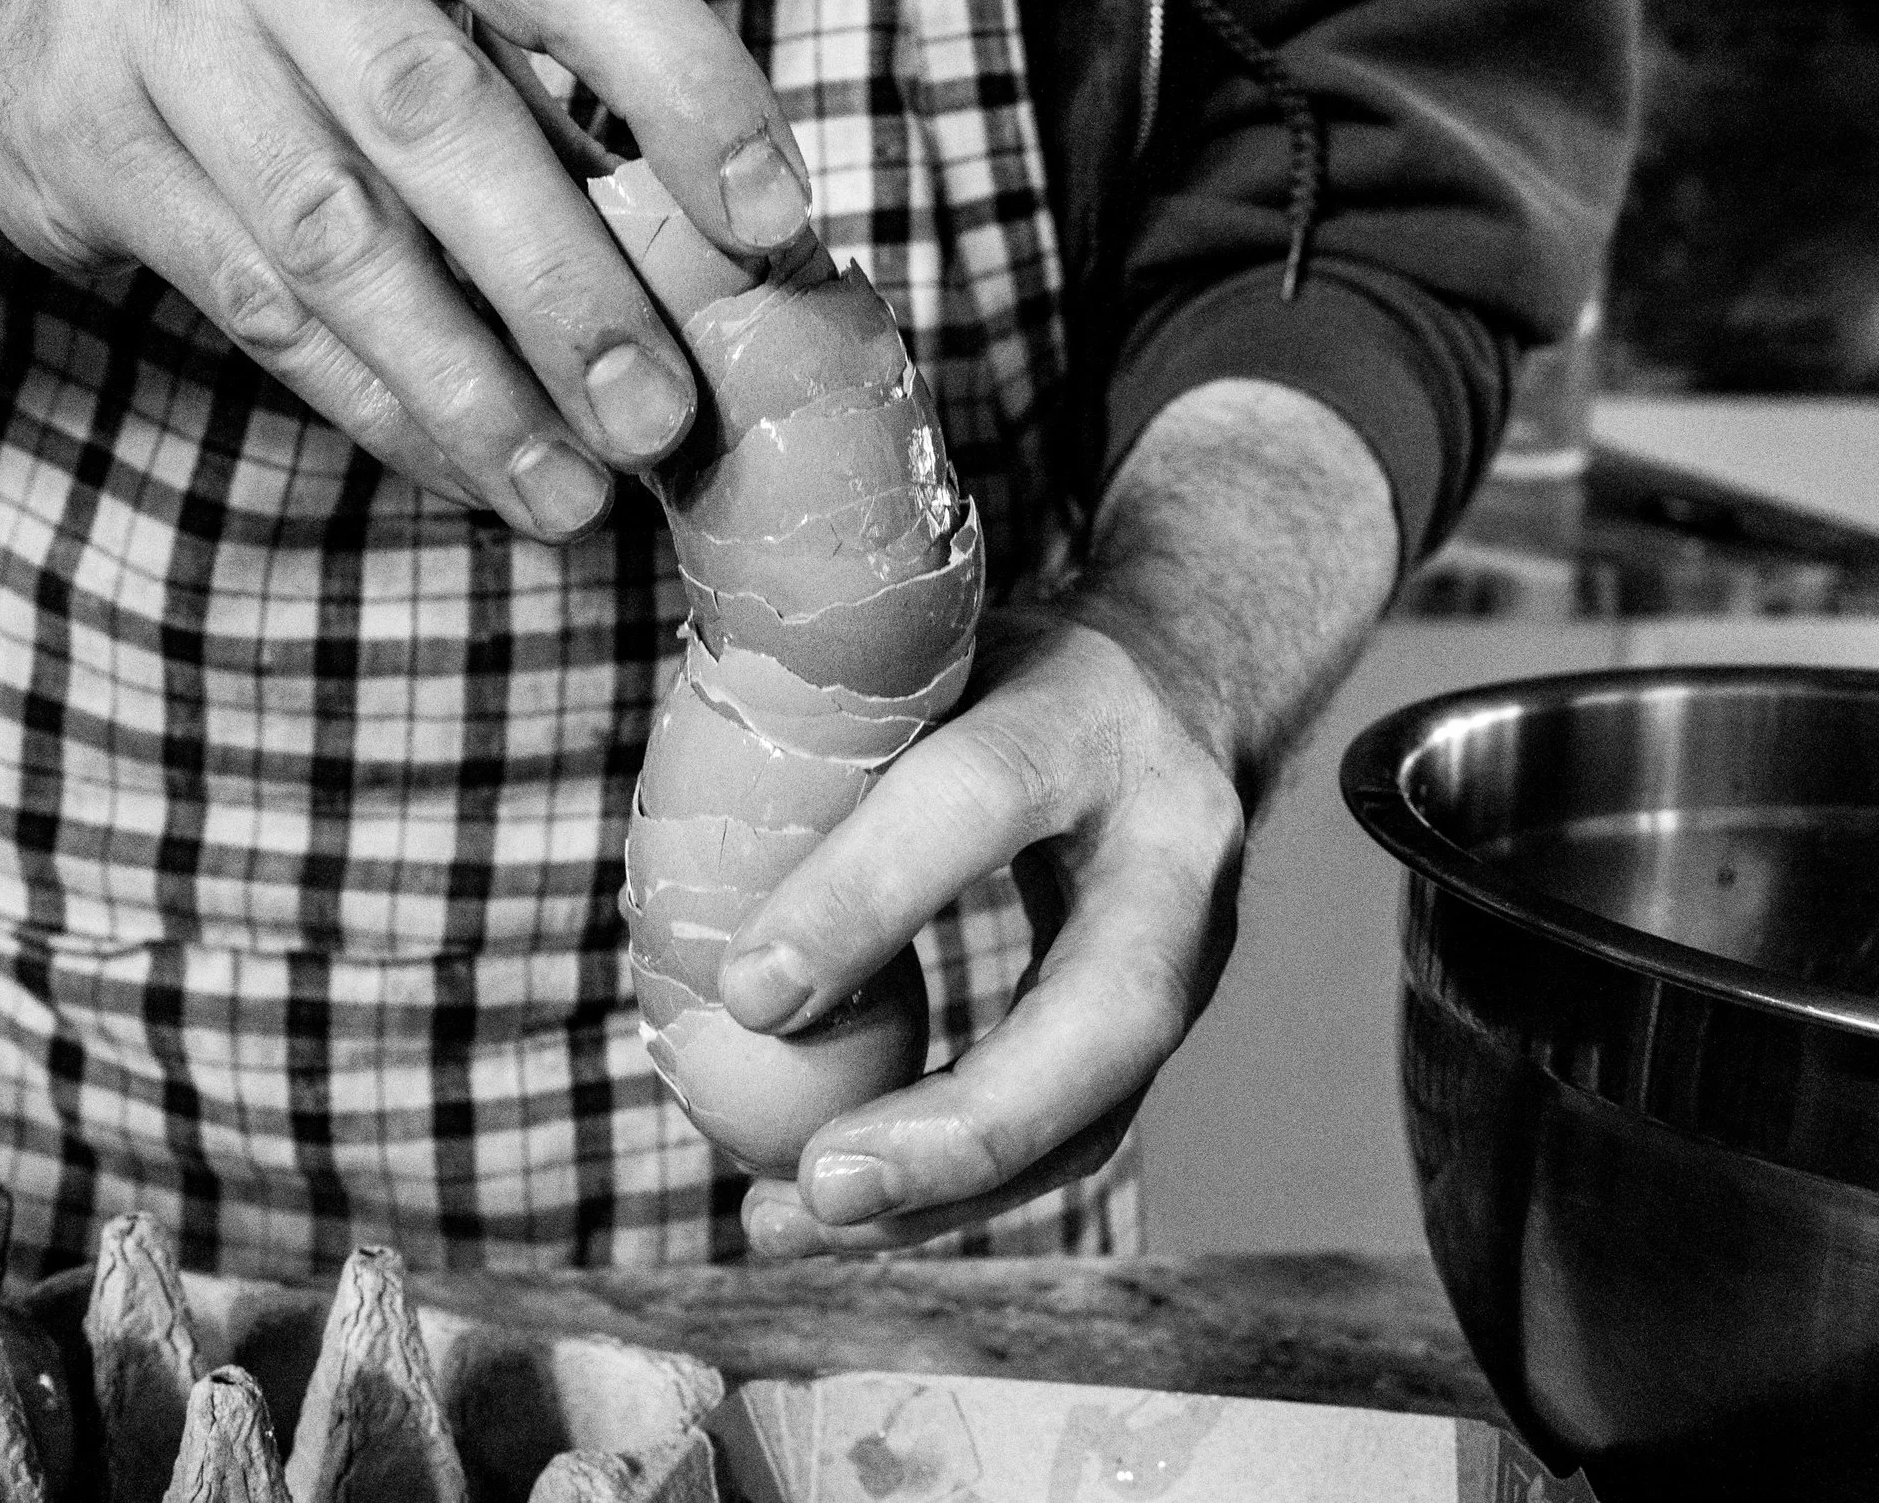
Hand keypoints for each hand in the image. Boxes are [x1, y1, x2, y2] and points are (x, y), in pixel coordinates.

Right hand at [0, 0, 810, 537]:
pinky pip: (262, 311)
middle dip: (560, 286)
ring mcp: (160, 30)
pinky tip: (470, 472)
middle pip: (435, 114)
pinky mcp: (95, 151)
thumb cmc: (302, 29)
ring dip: (467, 387)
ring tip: (569, 495)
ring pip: (336, 237)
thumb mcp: (426, 14)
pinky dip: (379, 406)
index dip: (683, 89)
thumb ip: (558, 122)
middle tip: (656, 417)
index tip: (773, 223)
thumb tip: (734, 282)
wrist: (20, 31)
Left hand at [719, 607, 1247, 1253]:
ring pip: (1098, 1111)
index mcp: (1091, 722)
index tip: (746, 995)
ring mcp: (1192, 957)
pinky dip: (953, 1190)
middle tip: (824, 1181)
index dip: (864, 899)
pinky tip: (843, 1211)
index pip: (981, 801)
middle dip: (966, 1122)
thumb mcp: (930, 658)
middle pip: (1103, 1013)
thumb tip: (685, 878)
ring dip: (946, 1190)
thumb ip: (835, 738)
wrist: (1184, 692)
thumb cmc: (1008, 676)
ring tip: (795, 1220)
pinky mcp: (1160, 1034)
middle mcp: (1174, 850)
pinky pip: (1071, 1138)